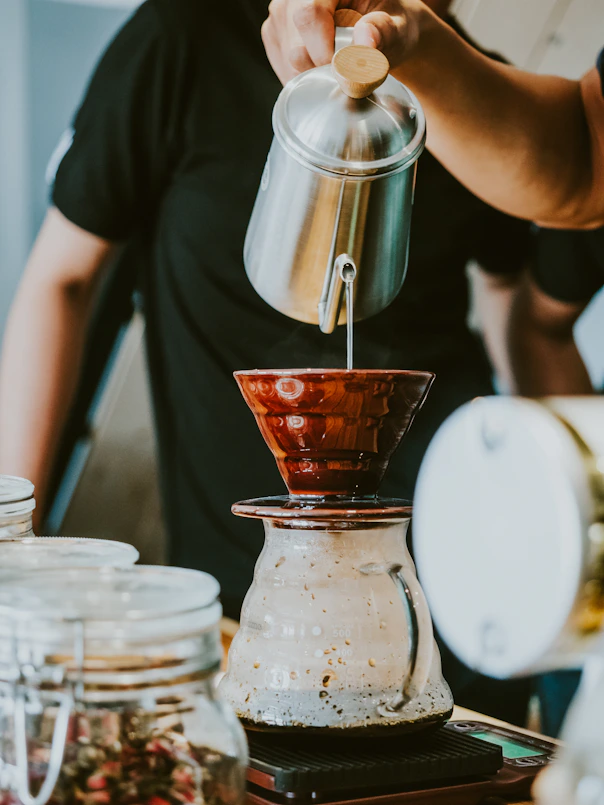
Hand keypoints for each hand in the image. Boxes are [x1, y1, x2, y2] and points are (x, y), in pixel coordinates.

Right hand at [261, 0, 425, 84]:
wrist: (382, 31)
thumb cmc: (391, 25)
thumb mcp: (396, 25)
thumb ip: (381, 32)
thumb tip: (364, 43)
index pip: (309, 15)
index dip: (323, 51)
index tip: (343, 72)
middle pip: (294, 41)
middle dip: (320, 68)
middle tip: (346, 72)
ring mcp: (281, 12)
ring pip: (286, 57)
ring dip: (313, 75)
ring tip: (337, 69)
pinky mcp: (275, 32)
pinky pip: (282, 65)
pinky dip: (304, 78)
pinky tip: (323, 72)